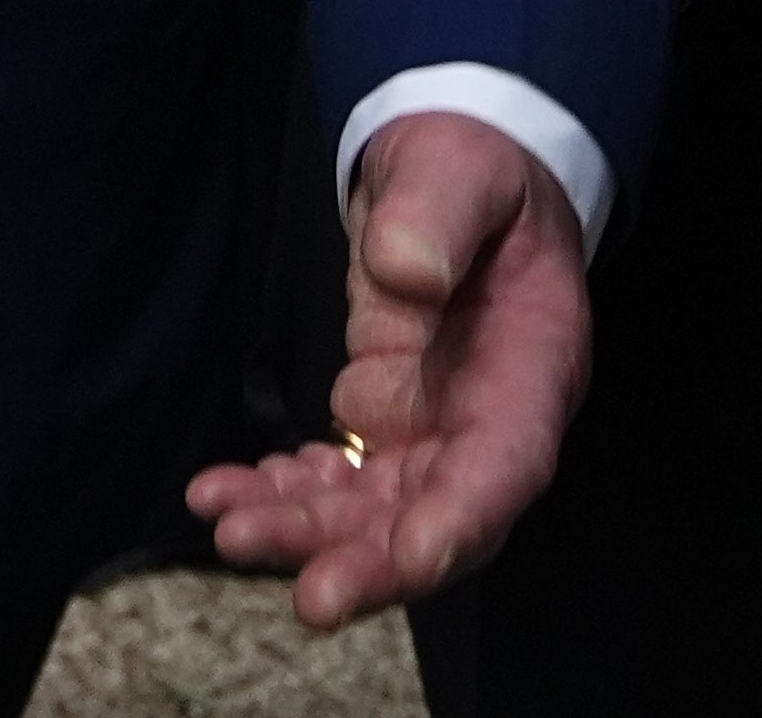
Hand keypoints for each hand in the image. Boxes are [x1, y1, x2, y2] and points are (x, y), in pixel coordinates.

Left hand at [189, 113, 594, 628]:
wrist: (452, 175)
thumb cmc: (470, 169)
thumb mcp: (460, 167)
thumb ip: (437, 216)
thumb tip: (406, 273)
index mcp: (533, 366)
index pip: (507, 462)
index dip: (465, 518)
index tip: (415, 556)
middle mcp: (490, 415)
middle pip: (439, 512)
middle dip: (374, 559)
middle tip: (305, 594)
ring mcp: (438, 424)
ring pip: (380, 508)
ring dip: (310, 531)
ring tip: (229, 529)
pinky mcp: (390, 419)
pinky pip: (342, 477)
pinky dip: (288, 491)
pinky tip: (227, 493)